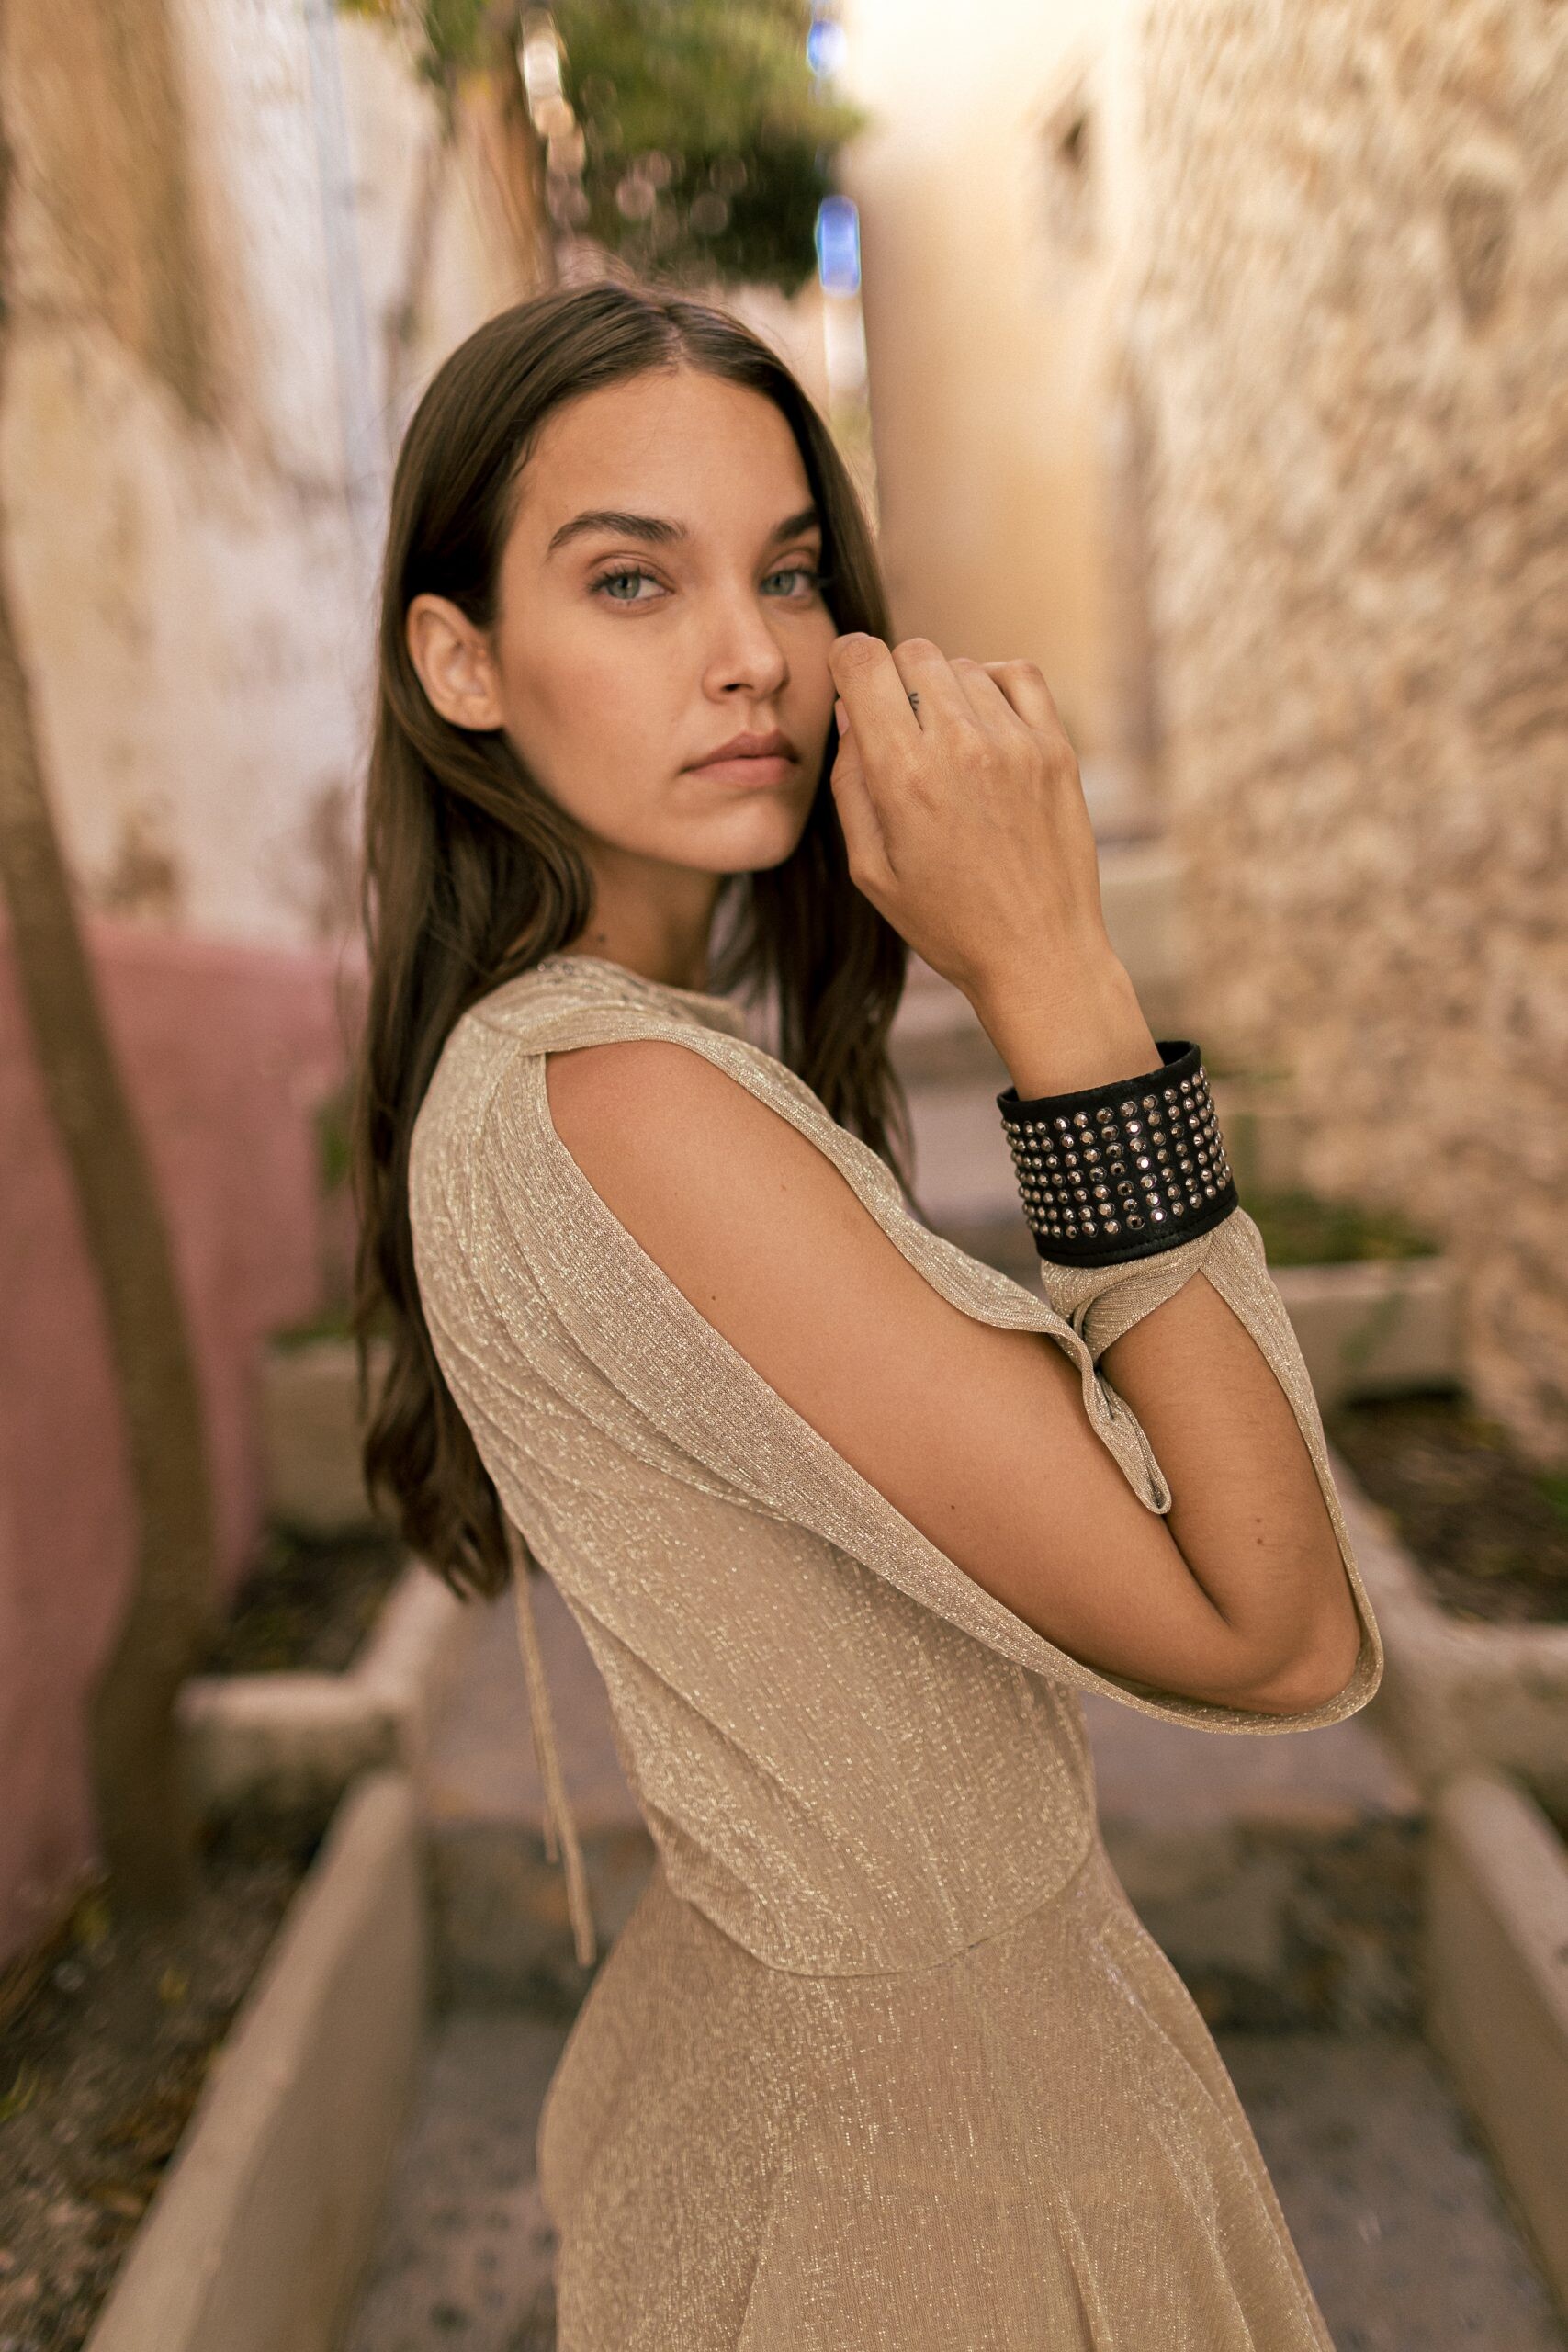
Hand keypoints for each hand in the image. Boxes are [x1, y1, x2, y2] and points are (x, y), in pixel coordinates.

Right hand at [825, 633, 1121, 1014]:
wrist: (1039, 955)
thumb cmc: (947, 923)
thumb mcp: (871, 869)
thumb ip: (851, 784)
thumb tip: (852, 712)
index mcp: (904, 776)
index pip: (863, 661)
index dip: (847, 662)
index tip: (852, 684)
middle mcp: (961, 746)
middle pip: (913, 652)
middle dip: (895, 680)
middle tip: (901, 733)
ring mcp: (1016, 744)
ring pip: (963, 665)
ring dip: (945, 691)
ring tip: (947, 749)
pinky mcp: (1056, 750)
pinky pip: (1018, 675)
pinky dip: (993, 683)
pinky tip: (985, 724)